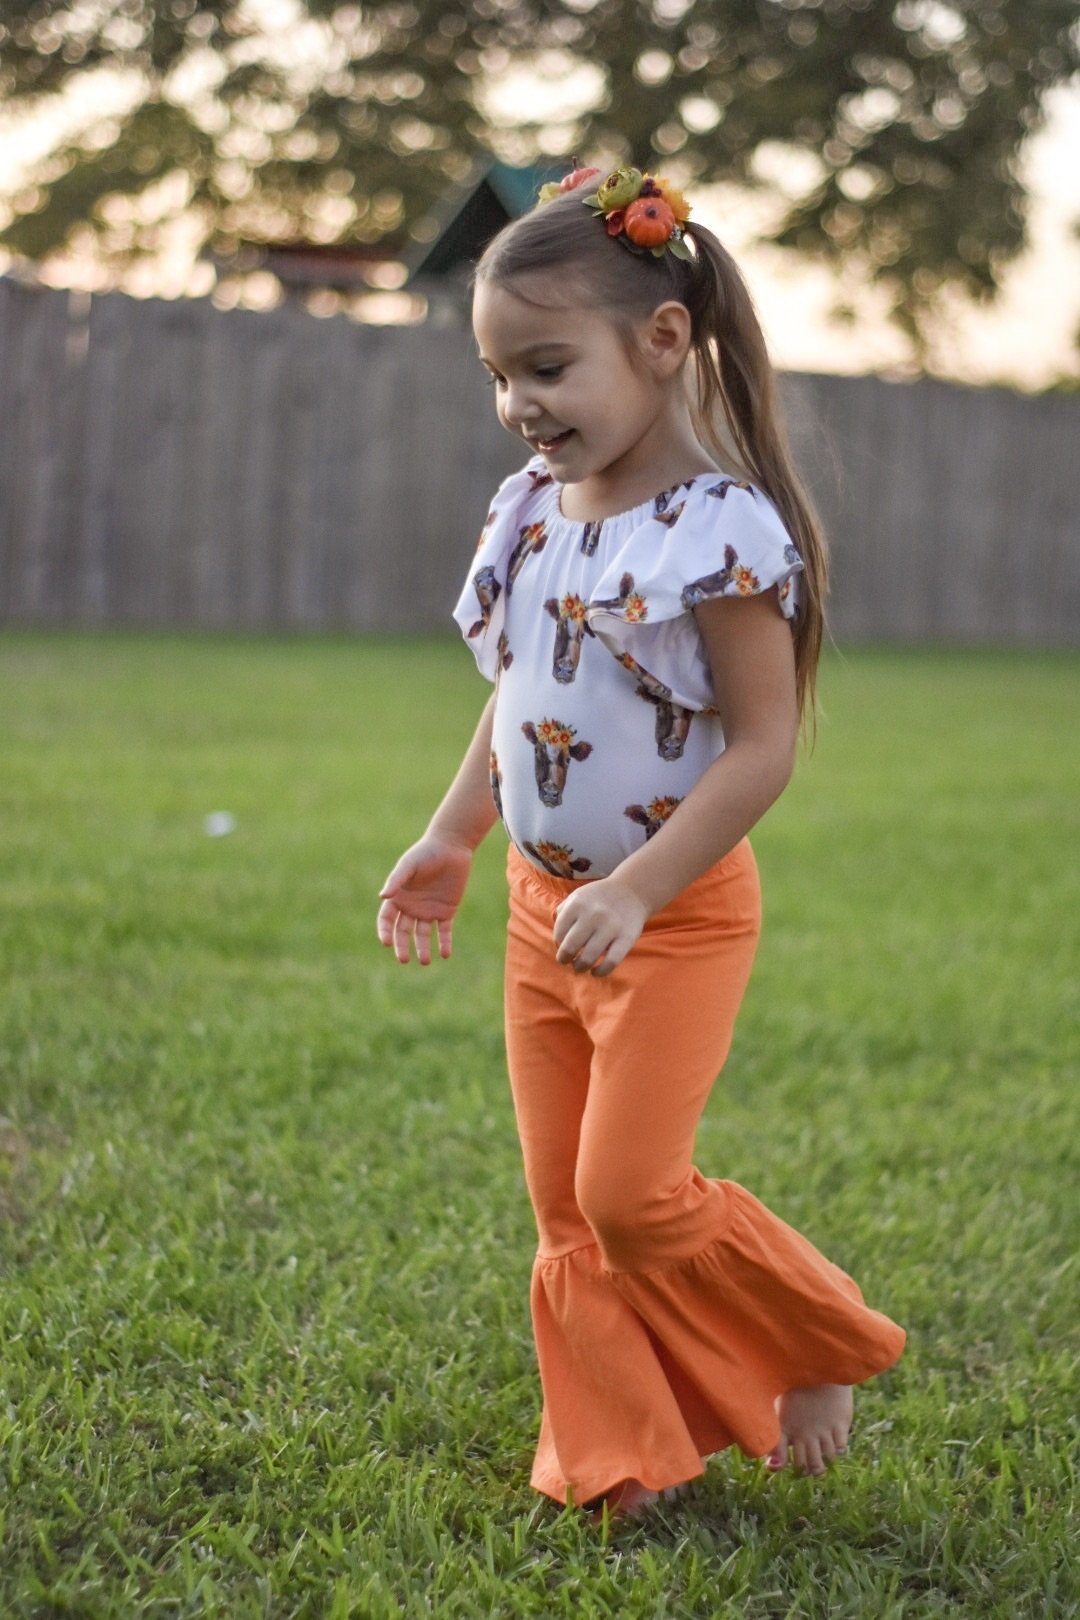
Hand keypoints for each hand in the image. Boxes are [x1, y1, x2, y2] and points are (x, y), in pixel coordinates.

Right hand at [377, 835, 472, 964]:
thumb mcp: (409, 865)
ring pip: (422, 935)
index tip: (386, 943)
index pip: (387, 920)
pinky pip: (444, 931)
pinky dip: (444, 943)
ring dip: (423, 949)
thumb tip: (382, 897)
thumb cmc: (425, 853)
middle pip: (403, 932)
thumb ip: (396, 881)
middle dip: (402, 947)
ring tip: (425, 961)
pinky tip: (445, 954)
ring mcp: (428, 911)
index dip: (385, 932)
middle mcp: (411, 907)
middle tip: (404, 959)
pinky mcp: (446, 911)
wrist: (451, 848)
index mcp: (398, 898)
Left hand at [552, 875, 648, 977]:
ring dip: (580, 967)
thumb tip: (557, 941)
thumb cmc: (599, 898)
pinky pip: (611, 962)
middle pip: (570, 947)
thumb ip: (563, 913)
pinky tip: (596, 972)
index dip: (558, 944)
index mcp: (577, 904)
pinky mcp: (626, 938)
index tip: (563, 946)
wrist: (632, 891)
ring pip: (588, 958)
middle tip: (566, 961)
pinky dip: (600, 972)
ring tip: (580, 967)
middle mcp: (593, 915)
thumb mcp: (577, 896)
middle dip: (564, 959)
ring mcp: (611, 927)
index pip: (559, 933)